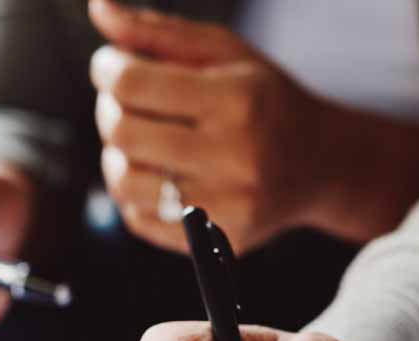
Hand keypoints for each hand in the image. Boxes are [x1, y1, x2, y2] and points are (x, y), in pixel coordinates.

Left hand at [86, 0, 330, 252]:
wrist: (320, 164)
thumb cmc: (264, 99)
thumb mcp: (225, 53)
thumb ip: (159, 32)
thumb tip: (98, 9)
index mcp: (238, 100)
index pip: (134, 84)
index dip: (107, 69)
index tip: (110, 65)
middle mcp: (236, 157)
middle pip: (123, 133)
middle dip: (107, 110)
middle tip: (121, 102)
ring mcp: (229, 206)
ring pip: (124, 183)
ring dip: (115, 156)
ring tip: (134, 140)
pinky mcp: (220, 240)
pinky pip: (141, 220)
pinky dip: (134, 194)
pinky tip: (155, 173)